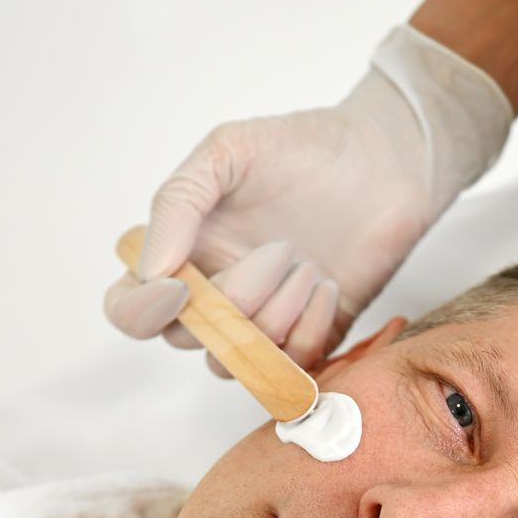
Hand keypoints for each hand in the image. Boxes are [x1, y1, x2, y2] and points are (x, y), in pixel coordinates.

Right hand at [102, 24, 510, 374]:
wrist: (387, 162)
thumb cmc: (305, 148)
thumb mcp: (228, 151)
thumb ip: (177, 203)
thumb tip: (151, 270)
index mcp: (184, 251)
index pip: (130, 309)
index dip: (143, 312)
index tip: (184, 286)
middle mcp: (216, 294)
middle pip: (187, 339)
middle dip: (233, 302)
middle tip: (279, 250)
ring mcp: (263, 321)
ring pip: (238, 361)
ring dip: (275, 317)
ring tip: (310, 265)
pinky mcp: (310, 339)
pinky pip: (291, 369)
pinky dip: (309, 331)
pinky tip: (331, 286)